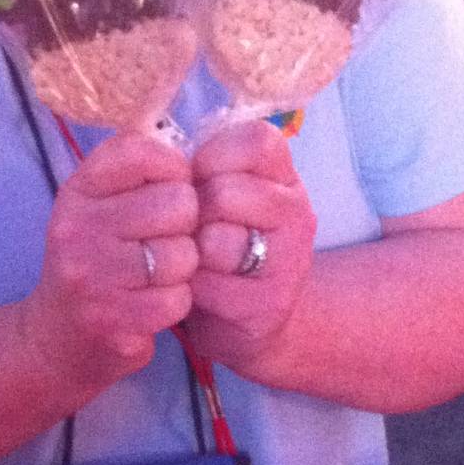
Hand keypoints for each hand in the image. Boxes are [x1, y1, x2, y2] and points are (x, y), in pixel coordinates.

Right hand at [20, 131, 198, 389]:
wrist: (55, 337)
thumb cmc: (95, 261)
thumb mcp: (99, 207)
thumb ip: (137, 174)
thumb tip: (196, 154)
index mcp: (77, 191)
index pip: (142, 151)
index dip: (173, 169)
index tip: (168, 189)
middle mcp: (77, 229)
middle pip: (178, 203)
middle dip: (186, 225)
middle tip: (166, 240)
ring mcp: (92, 277)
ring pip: (183, 254)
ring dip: (183, 268)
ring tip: (160, 274)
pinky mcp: (112, 320)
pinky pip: (178, 298)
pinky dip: (177, 302)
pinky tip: (154, 303)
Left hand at [184, 118, 315, 364]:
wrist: (251, 323)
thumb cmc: (221, 248)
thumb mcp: (220, 198)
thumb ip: (206, 168)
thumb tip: (166, 147)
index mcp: (285, 178)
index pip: (256, 140)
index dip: (214, 156)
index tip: (201, 180)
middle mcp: (297, 213)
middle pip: (227, 191)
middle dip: (196, 211)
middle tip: (196, 229)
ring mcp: (289, 260)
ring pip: (217, 240)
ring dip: (192, 252)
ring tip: (198, 261)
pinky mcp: (269, 304)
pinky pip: (208, 283)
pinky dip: (192, 289)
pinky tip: (201, 292)